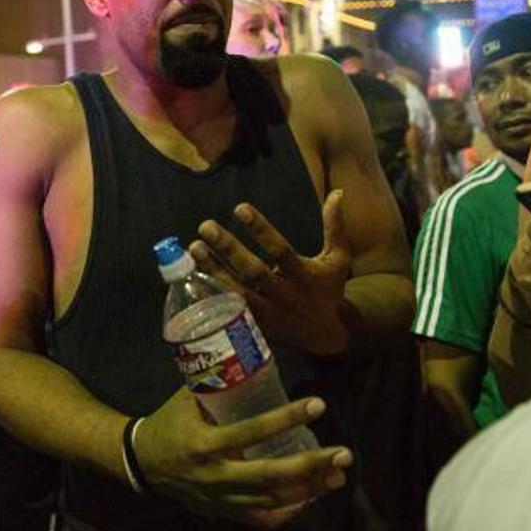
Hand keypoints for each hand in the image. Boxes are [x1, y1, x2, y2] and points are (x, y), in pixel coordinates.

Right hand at [134, 387, 352, 528]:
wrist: (141, 464)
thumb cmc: (168, 423)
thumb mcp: (186, 399)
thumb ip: (218, 386)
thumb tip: (253, 360)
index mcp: (204, 444)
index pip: (252, 431)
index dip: (286, 418)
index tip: (318, 405)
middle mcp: (215, 476)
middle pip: (271, 476)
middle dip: (311, 466)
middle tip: (344, 454)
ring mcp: (220, 500)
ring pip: (272, 501)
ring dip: (308, 489)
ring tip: (337, 476)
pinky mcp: (223, 513)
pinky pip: (261, 520)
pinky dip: (288, 511)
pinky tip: (309, 498)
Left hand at [188, 190, 353, 356]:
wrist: (329, 338)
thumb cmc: (330, 290)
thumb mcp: (339, 259)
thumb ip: (335, 227)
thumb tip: (337, 192)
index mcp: (304, 275)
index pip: (280, 250)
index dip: (261, 229)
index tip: (240, 208)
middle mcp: (284, 295)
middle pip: (252, 271)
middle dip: (228, 248)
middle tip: (206, 226)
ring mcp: (268, 314)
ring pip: (236, 292)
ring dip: (213, 270)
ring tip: (194, 247)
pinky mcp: (255, 328)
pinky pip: (229, 312)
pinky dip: (210, 296)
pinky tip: (191, 277)